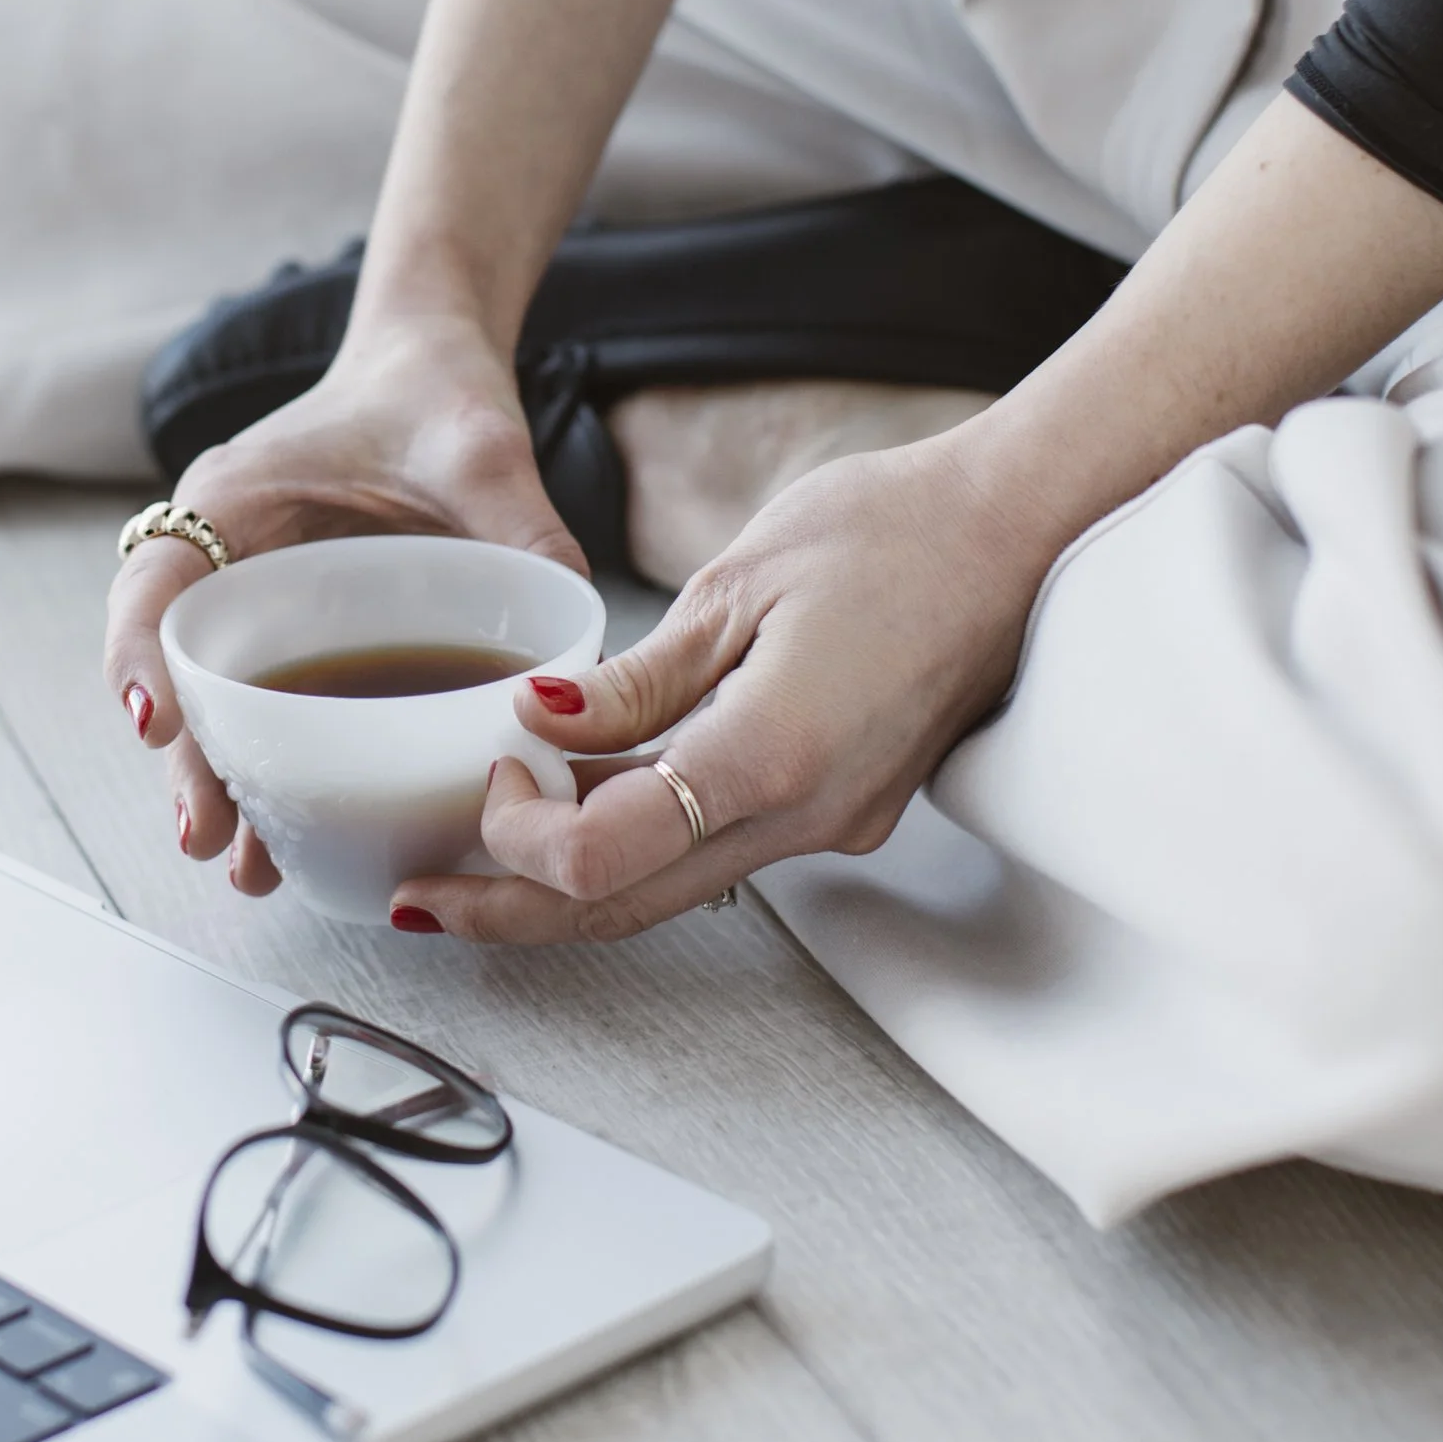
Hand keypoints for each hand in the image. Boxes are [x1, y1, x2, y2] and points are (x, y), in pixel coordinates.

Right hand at [104, 314, 584, 894]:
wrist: (432, 373)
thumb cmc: (437, 398)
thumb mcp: (484, 451)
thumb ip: (528, 532)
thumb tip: (581, 651)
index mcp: (235, 498)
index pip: (155, 580)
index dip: (139, 655)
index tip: (155, 723)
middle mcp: (227, 558)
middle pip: (176, 672)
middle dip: (186, 761)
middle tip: (207, 836)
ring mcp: (255, 605)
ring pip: (214, 708)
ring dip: (224, 786)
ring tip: (249, 865)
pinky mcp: (296, 640)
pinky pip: (265, 710)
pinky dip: (269, 772)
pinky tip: (295, 839)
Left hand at [394, 426, 1055, 943]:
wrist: (1020, 535)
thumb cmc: (890, 530)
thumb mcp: (736, 584)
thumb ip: (637, 678)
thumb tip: (537, 724)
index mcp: (771, 756)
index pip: (604, 856)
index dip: (520, 835)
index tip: (491, 766)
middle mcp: (806, 816)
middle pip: (626, 907)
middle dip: (513, 911)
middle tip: (421, 903)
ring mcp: (833, 823)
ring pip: (672, 889)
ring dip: (573, 882)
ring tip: (480, 856)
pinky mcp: (844, 807)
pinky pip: (720, 847)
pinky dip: (642, 838)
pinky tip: (583, 800)